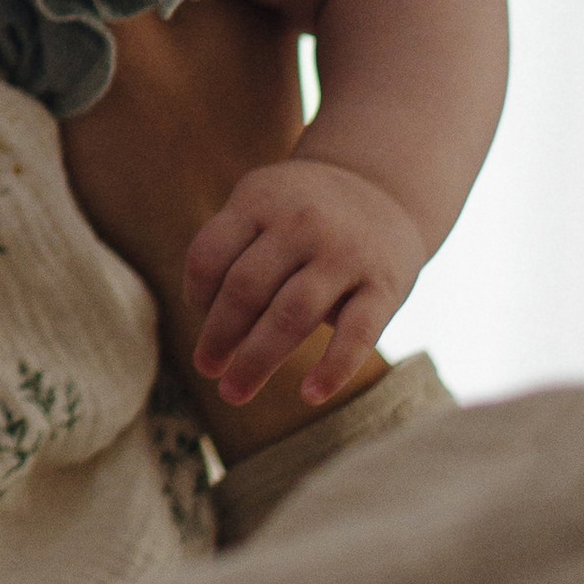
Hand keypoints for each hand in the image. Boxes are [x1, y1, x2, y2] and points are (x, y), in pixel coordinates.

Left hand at [186, 157, 424, 407]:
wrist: (387, 188)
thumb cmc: (304, 211)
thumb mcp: (264, 202)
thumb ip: (232, 248)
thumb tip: (210, 327)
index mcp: (262, 200)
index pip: (210, 255)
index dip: (197, 294)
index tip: (201, 315)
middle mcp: (302, 223)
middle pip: (246, 289)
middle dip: (219, 337)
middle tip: (206, 368)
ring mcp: (346, 254)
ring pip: (292, 316)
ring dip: (256, 360)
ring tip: (234, 392)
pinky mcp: (386, 286)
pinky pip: (357, 335)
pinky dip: (333, 368)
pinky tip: (309, 395)